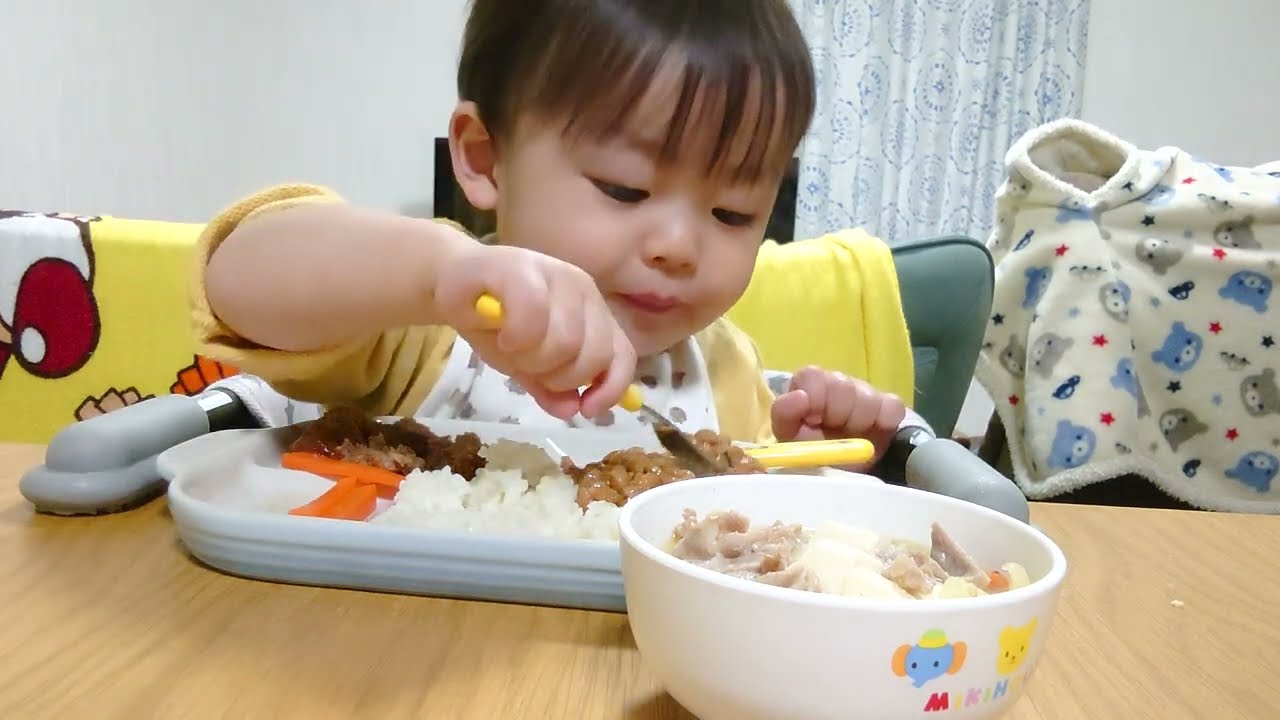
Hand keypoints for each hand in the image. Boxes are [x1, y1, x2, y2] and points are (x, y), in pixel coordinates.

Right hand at [433, 243, 635, 420]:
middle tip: (527, 367)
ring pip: (566, 341)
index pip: (621, 355)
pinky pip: (533, 315)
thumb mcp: (527, 363)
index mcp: (593, 313)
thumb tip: (572, 409)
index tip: (585, 409)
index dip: (610, 388)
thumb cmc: (494, 322)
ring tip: (510, 348)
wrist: (449, 282)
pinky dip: (517, 336)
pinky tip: (503, 337)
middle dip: (558, 377)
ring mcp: (555, 274)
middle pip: (594, 355)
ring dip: (532, 359)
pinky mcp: (521, 267)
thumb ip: (551, 387)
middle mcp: (583, 290)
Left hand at [771, 366, 906, 467]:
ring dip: (859, 422)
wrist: (842, 472)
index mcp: (808, 386)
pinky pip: (892, 406)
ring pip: (867, 396)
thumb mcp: (790, 438)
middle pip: (842, 384)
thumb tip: (798, 396)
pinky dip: (884, 422)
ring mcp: (864, 391)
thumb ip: (785, 415)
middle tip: (834, 434)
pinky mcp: (888, 406)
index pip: (812, 375)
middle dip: (837, 414)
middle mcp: (836, 382)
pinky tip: (872, 436)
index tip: (815, 420)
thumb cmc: (813, 451)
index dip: (815, 397)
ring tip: (852, 438)